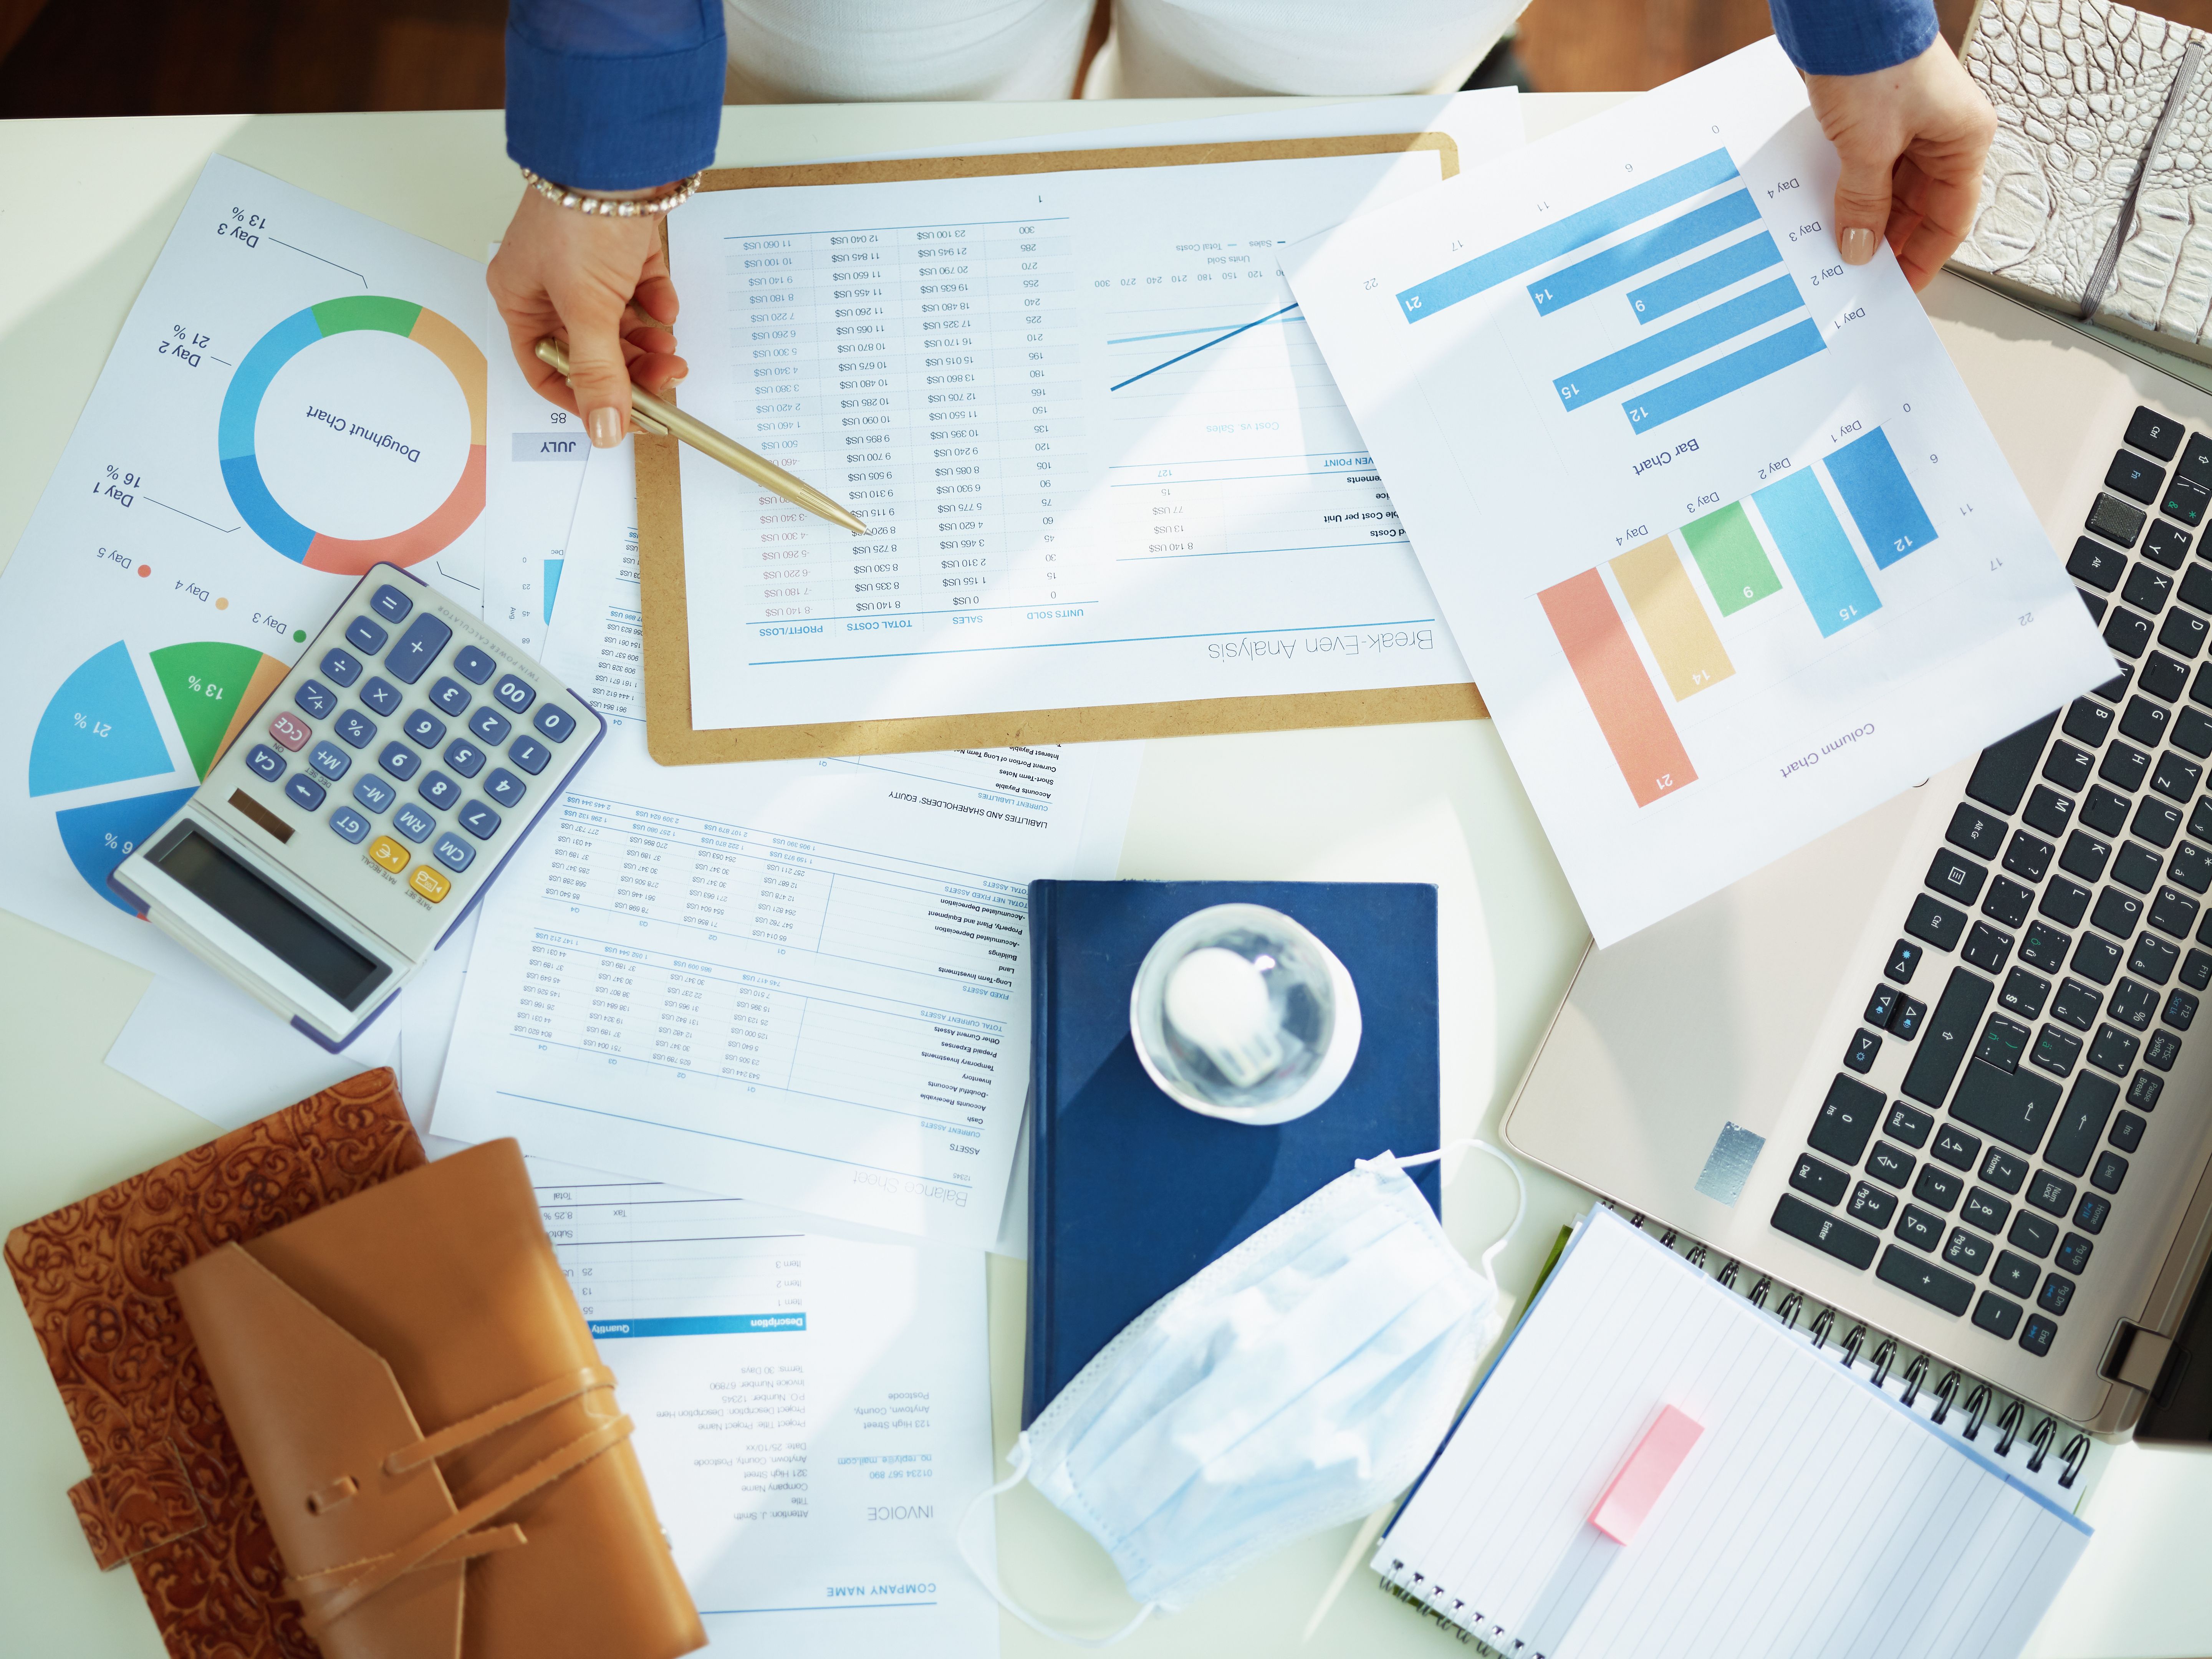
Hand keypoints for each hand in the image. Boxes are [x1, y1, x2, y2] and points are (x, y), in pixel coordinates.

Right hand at [487, 185, 687, 446]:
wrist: (618, 153)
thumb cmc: (580, 218)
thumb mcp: (586, 309)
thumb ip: (597, 373)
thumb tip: (603, 429)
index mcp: (521, 298)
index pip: (545, 368)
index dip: (583, 398)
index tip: (623, 417)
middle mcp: (549, 284)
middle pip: (589, 350)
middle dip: (629, 370)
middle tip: (665, 380)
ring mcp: (587, 265)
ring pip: (619, 325)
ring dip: (646, 342)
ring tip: (670, 347)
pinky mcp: (621, 248)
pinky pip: (640, 291)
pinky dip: (655, 303)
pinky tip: (664, 303)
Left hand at [1807, 38, 1996, 291]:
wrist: (1843, 14)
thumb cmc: (1874, 63)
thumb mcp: (1869, 148)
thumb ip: (1864, 203)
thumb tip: (1859, 248)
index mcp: (1964, 140)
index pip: (1951, 218)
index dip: (1924, 258)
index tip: (1898, 289)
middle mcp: (1944, 133)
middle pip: (1920, 207)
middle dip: (1889, 241)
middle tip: (1857, 278)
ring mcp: (1910, 123)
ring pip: (1890, 188)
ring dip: (1865, 217)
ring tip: (1837, 252)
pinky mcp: (1876, 115)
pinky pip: (1867, 166)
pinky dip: (1849, 190)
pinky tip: (1826, 215)